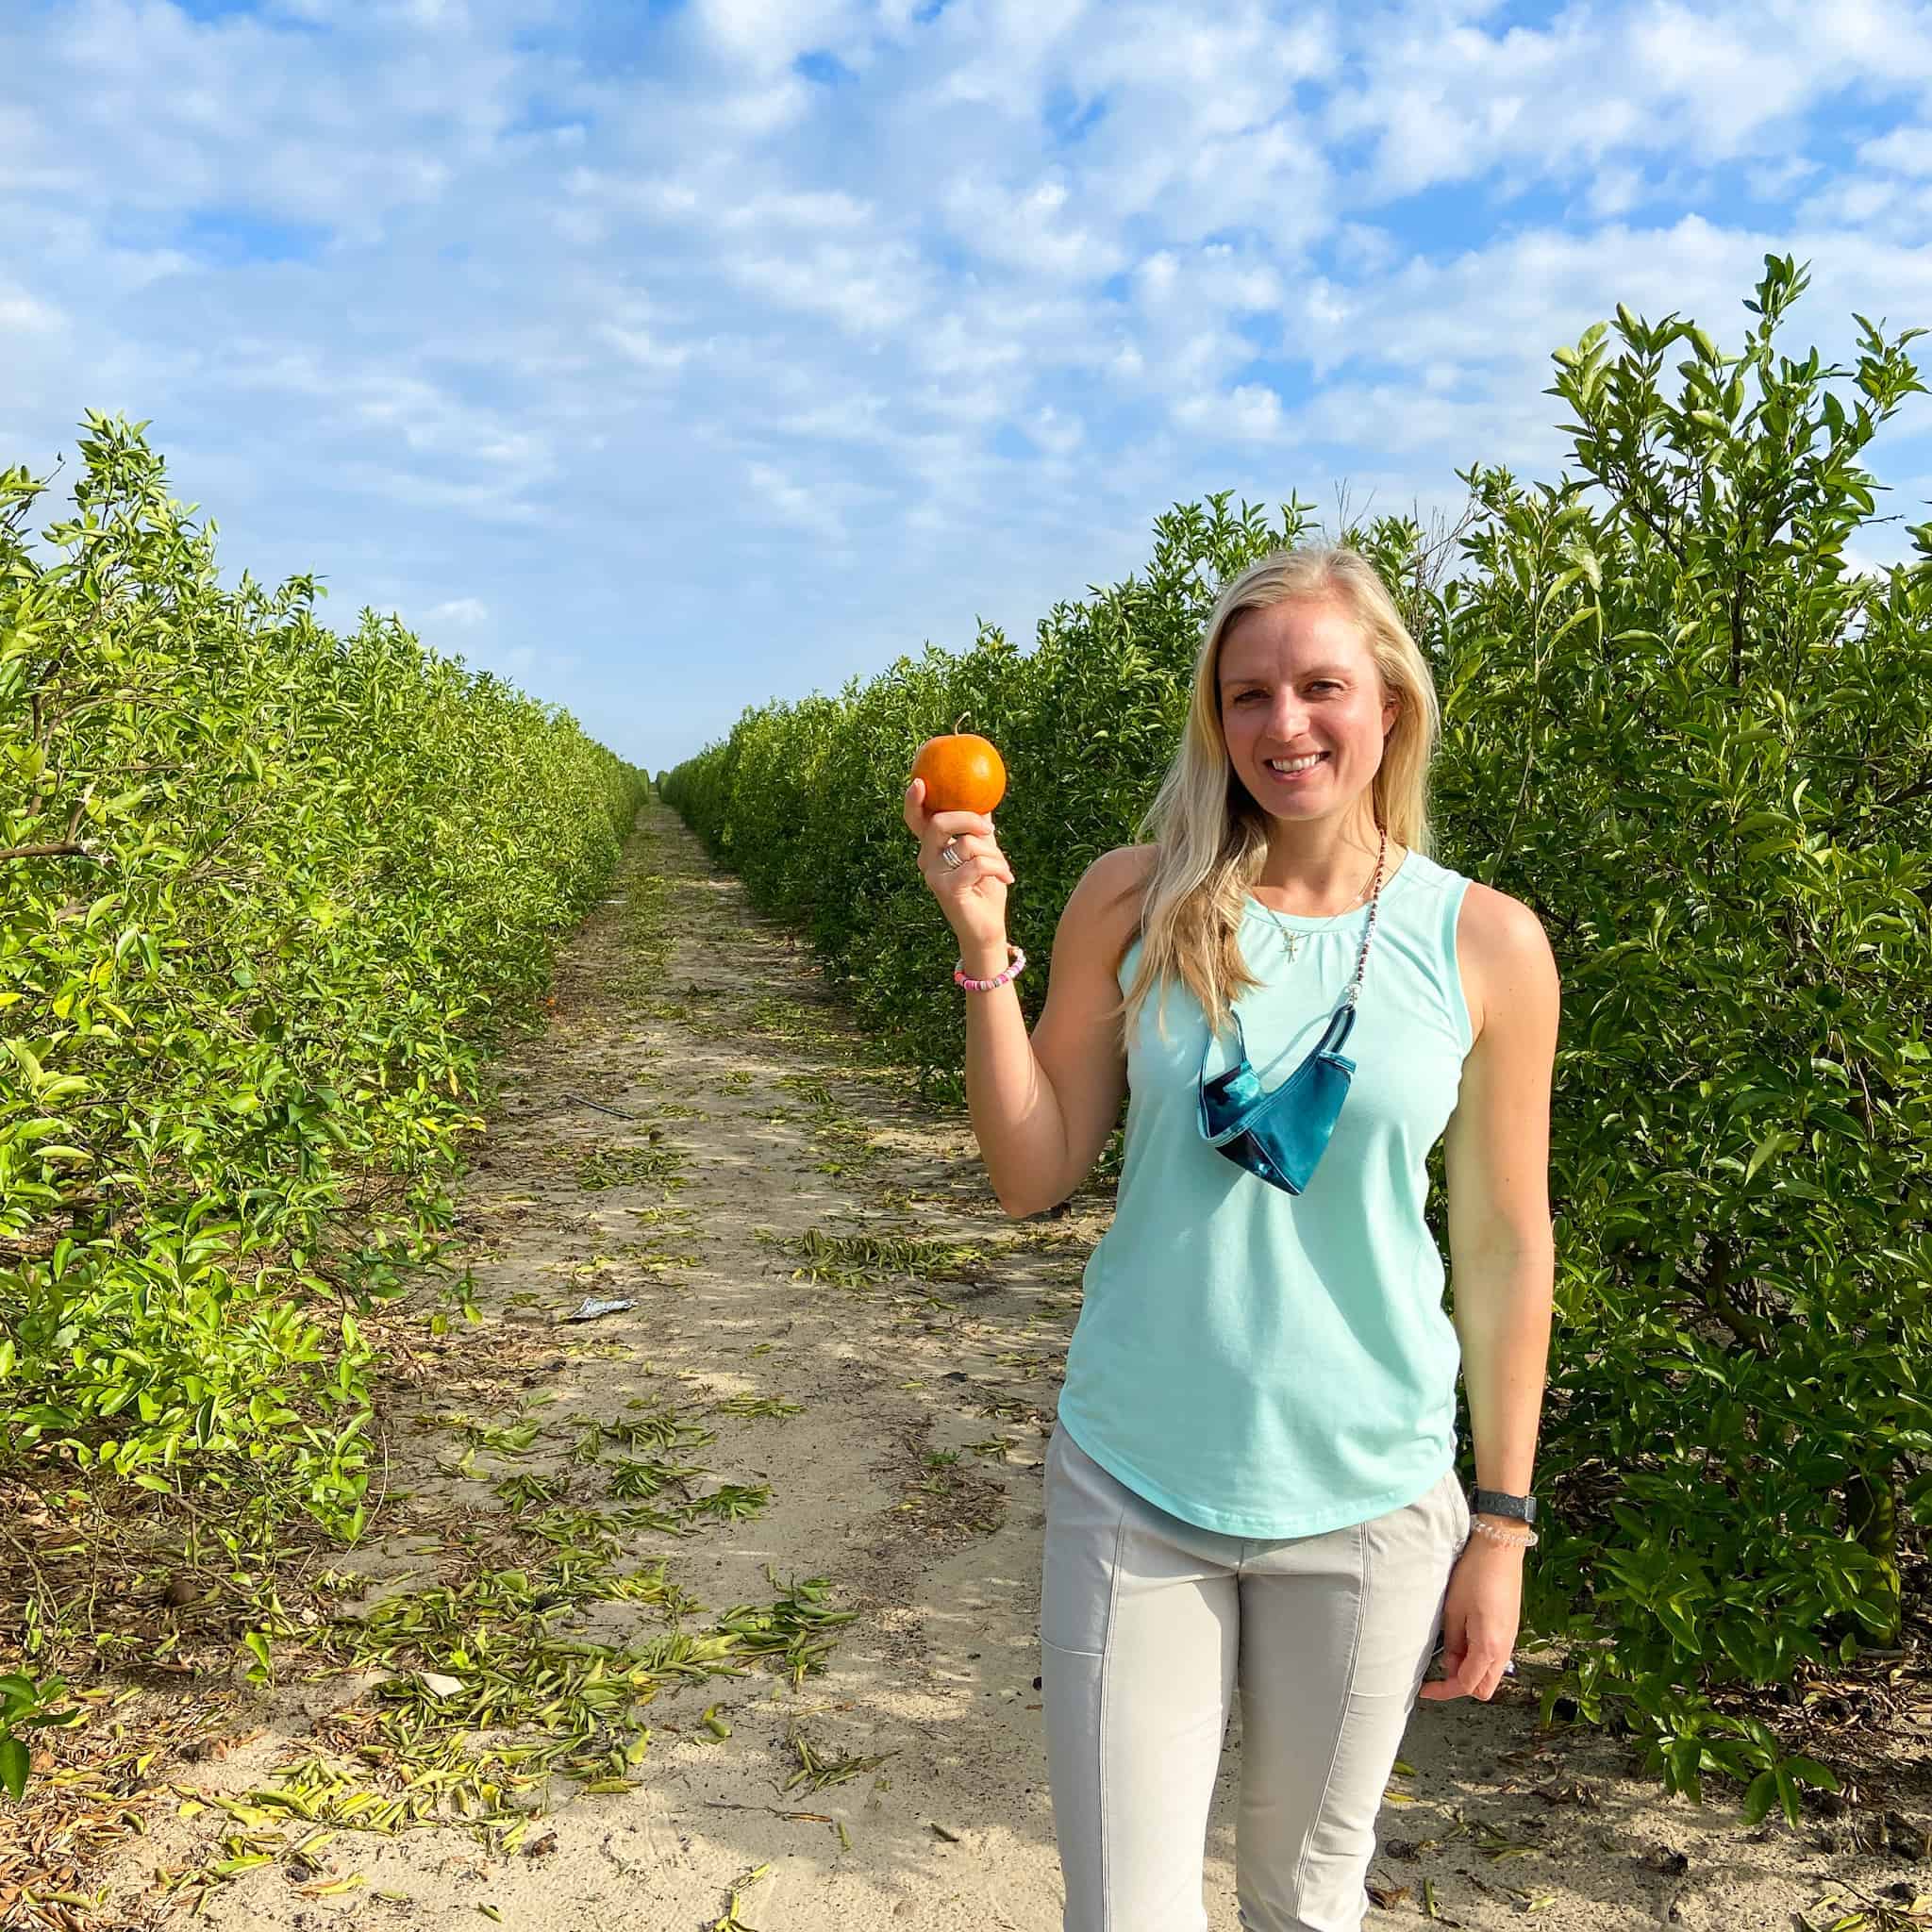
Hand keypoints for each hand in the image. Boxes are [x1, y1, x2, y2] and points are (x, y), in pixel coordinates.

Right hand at [903, 776, 1014, 948]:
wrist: (987, 928)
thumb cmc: (985, 889)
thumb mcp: (985, 853)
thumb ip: (980, 828)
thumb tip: (985, 798)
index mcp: (932, 848)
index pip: (917, 820)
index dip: (914, 801)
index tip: (919, 782)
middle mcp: (926, 859)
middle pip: (940, 822)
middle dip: (970, 819)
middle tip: (989, 829)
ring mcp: (933, 875)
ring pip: (966, 843)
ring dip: (994, 853)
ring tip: (1003, 869)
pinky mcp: (945, 889)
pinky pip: (977, 864)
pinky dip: (998, 868)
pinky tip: (1006, 879)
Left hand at [1417, 1535, 1522, 1701]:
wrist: (1500, 1549)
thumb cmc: (1475, 1575)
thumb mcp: (1454, 1610)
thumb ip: (1453, 1643)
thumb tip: (1451, 1664)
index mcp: (1489, 1647)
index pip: (1467, 1685)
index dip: (1444, 1691)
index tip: (1426, 1690)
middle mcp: (1504, 1649)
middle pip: (1484, 1687)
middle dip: (1462, 1685)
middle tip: (1440, 1670)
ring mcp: (1510, 1640)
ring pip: (1491, 1673)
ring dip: (1470, 1670)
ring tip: (1450, 1650)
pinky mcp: (1510, 1629)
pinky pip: (1495, 1656)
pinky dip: (1479, 1658)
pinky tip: (1464, 1639)